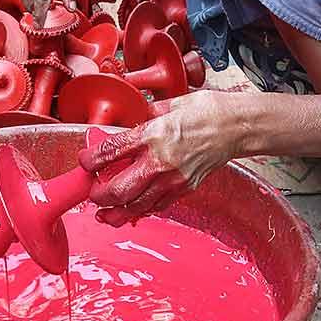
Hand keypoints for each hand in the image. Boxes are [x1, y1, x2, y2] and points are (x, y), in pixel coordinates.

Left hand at [77, 91, 238, 225]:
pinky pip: (156, 206)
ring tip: (103, 215)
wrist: (236, 128)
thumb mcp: (169, 105)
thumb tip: (129, 125)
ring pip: (137, 205)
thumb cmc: (207, 112)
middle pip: (120, 188)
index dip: (91, 159)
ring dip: (116, 212)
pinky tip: (130, 211)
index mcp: (153, 134)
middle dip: (100, 195)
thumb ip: (145, 117)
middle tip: (92, 194)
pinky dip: (140, 211)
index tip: (84, 162)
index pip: (112, 151)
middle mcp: (160, 160)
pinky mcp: (184, 189)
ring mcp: (173, 179)